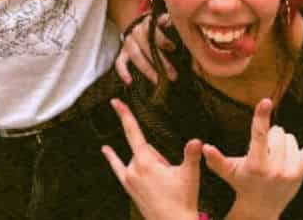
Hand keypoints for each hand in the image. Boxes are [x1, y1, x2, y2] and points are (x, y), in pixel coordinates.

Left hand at [102, 98, 201, 219]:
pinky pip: (118, 168)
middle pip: (144, 149)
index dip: (124, 114)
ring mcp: (129, 179)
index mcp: (145, 162)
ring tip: (165, 183)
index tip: (115, 101)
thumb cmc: (183, 201)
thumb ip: (191, 155)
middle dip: (158, 157)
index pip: (133, 131)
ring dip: (151, 164)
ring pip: (138, 160)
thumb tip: (197, 141)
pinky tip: (105, 149)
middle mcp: (133, 169)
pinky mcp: (129, 188)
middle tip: (170, 175)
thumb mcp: (189, 175)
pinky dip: (111, 158)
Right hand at [115, 13, 177, 85]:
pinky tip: (129, 81)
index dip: (162, 39)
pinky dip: (123, 72)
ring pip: (136, 56)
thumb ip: (169, 22)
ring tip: (158, 81)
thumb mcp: (163, 21)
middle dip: (160, 62)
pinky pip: (119, 62)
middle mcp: (136, 32)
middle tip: (173, 75)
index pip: (151, 30)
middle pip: (146, 46)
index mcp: (147, 23)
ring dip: (148, 70)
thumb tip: (174, 22)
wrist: (139, 25)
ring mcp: (128, 42)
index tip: (173, 48)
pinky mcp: (122, 52)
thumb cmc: (156, 26)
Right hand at [202, 98, 302, 219]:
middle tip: (262, 150)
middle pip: (276, 132)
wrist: (262, 210)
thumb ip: (216, 160)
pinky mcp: (302, 172)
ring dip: (281, 142)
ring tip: (273, 157)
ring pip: (290, 139)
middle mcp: (276, 168)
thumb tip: (203, 146)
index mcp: (256, 165)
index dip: (261, 116)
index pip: (259, 135)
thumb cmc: (241, 185)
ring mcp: (291, 171)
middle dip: (269, 135)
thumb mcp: (228, 172)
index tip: (266, 100)